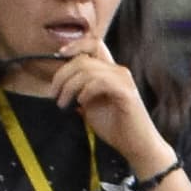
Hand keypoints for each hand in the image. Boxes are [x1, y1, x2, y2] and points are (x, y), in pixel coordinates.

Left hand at [41, 47, 164, 169]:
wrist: (136, 146)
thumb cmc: (116, 128)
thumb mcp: (90, 108)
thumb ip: (80, 93)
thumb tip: (61, 86)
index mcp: (110, 72)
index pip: (94, 44)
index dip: (75, 45)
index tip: (59, 55)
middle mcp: (118, 72)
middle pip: (83, 59)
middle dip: (62, 75)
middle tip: (54, 94)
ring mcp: (123, 80)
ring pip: (88, 69)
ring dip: (69, 86)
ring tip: (63, 103)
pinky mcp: (126, 92)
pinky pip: (99, 82)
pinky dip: (85, 91)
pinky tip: (81, 102)